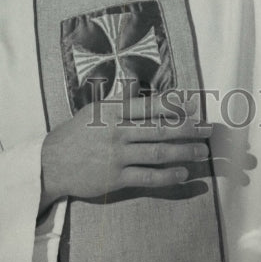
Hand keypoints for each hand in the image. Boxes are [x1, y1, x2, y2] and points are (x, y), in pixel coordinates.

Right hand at [39, 94, 211, 206]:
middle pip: (160, 129)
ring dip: (184, 152)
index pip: (150, 106)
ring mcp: (117, 156)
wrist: (52, 163)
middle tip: (208, 129)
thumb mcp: (95, 109)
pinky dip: (168, 176)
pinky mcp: (116, 178)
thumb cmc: (77, 133)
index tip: (195, 105)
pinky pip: (148, 177)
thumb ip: (119, 99)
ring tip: (202, 152)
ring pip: (158, 153)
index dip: (175, 105)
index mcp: (113, 112)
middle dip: (188, 129)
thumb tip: (137, 82)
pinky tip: (184, 174)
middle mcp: (118, 132)